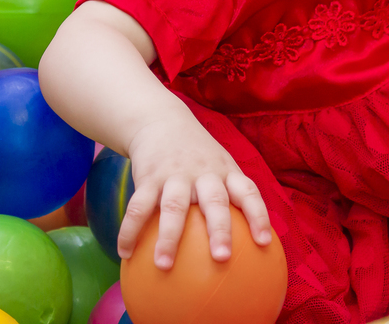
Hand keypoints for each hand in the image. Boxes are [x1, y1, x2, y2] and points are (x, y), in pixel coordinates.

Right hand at [118, 110, 271, 268]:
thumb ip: (231, 198)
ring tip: (164, 266)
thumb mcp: (220, 166)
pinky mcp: (149, 177)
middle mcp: (203, 174)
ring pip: (174, 207)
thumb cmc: (198, 156)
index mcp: (225, 172)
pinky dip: (130, 231)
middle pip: (215, 201)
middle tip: (221, 257)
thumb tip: (246, 244)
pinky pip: (138, 207)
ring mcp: (175, 175)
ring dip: (169, 238)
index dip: (258, 216)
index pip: (248, 192)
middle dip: (219, 229)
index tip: (263, 242)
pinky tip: (124, 253)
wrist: (161, 122)